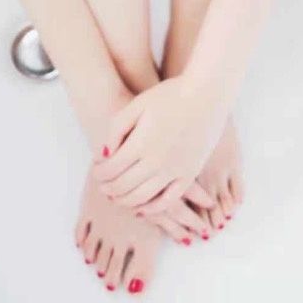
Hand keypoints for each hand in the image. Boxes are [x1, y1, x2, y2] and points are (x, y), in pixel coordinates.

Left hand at [92, 76, 225, 214]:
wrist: (206, 94)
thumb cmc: (169, 95)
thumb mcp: (137, 104)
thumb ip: (116, 129)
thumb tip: (104, 153)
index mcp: (140, 144)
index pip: (111, 170)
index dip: (99, 173)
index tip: (96, 171)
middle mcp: (156, 162)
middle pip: (123, 187)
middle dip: (108, 189)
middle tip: (102, 186)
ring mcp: (174, 171)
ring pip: (142, 198)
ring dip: (125, 201)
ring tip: (117, 196)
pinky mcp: (189, 174)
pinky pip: (168, 201)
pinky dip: (152, 209)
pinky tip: (143, 207)